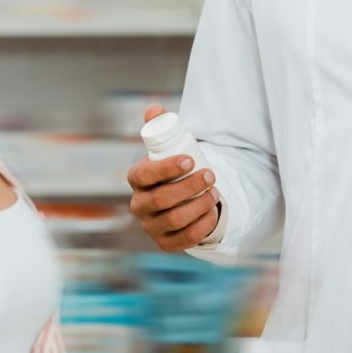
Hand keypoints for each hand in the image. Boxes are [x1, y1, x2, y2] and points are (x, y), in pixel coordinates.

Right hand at [127, 105, 220, 250]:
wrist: (182, 197)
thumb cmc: (174, 168)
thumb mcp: (167, 147)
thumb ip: (160, 125)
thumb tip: (154, 109)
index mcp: (136, 178)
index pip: (144, 175)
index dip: (165, 168)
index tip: (190, 160)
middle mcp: (139, 205)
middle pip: (160, 200)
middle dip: (189, 187)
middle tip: (211, 175)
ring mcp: (151, 226)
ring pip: (173, 220)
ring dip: (199, 205)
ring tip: (215, 193)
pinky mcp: (165, 243)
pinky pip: (183, 239)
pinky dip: (201, 226)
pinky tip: (213, 213)